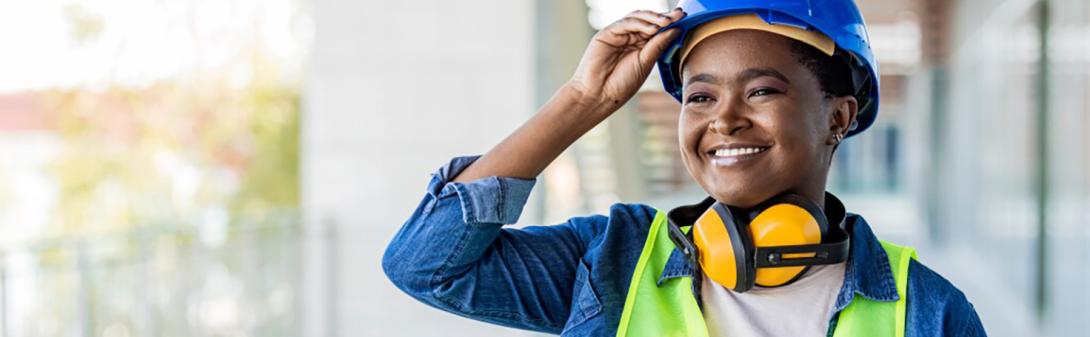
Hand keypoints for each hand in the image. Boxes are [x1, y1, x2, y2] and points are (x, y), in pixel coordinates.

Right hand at [566, 8, 684, 114]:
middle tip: (678, 15)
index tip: (684, 17)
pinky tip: (652, 28)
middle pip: (648, 20)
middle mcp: (629, 38)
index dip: (670, 22)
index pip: (657, 29)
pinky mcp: (607, 33)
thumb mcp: (646, 63)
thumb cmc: (621, 85)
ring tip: (666, 22)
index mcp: (640, 46)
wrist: (599, 96)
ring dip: (653, 18)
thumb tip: (676, 28)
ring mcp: (618, 35)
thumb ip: (658, 45)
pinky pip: (625, 23)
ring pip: (637, 18)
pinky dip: (639, 23)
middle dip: (664, 17)